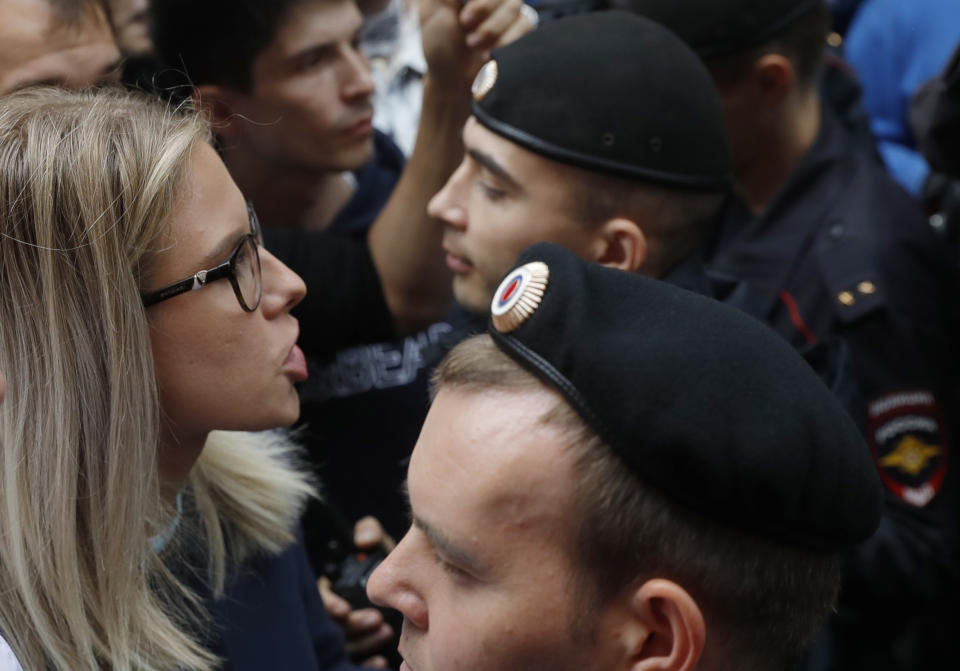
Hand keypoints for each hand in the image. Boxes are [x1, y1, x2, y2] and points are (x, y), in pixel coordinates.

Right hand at [317, 517, 395, 666]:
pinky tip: (380, 662)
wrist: (405, 571)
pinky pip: (356, 660)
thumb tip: (364, 541)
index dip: (329, 604)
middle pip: (333, 624)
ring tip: (385, 633)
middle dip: (353, 625)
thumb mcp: (374, 539)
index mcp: (330, 585)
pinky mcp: (358, 644)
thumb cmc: (380, 556)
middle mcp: (332, 609)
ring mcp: (343, 630)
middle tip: (377, 621)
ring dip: (363, 641)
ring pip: (345, 643)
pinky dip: (366, 663)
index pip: (319, 598)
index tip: (343, 609)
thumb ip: (368, 532)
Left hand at [419, 0, 532, 89]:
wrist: (455, 79)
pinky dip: (504, 41)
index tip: (464, 16)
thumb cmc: (440, 45)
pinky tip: (489, 53)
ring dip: (492, 28)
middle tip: (465, 24)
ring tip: (472, 44)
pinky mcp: (521, 27)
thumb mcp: (432, 11)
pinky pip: (523, 26)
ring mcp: (508, 7)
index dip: (480, 2)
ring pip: (513, 5)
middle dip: (484, 7)